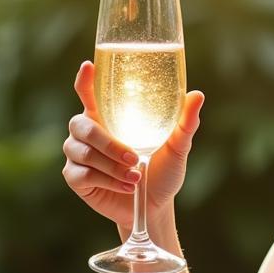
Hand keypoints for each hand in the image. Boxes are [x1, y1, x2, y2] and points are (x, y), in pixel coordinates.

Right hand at [62, 60, 204, 228]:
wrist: (155, 206)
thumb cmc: (163, 170)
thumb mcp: (177, 147)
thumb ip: (185, 122)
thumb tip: (197, 95)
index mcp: (108, 117)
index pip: (89, 93)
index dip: (85, 80)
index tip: (88, 67)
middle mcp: (87, 132)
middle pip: (80, 124)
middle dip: (108, 142)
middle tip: (135, 158)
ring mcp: (77, 154)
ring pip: (83, 152)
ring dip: (112, 166)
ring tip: (136, 177)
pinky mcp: (75, 178)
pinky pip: (82, 174)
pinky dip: (108, 181)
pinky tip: (127, 187)